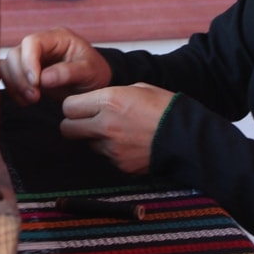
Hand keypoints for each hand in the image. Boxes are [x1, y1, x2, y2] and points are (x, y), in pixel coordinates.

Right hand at [0, 28, 110, 105]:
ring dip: (14, 85)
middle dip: (21, 78)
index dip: (28, 61)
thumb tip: (44, 79)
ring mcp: (29, 58)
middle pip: (15, 54)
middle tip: (35, 97)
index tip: (36, 83)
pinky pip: (7, 76)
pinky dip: (12, 90)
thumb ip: (68, 72)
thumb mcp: (90, 72)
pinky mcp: (24, 72)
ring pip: (7, 65)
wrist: (94, 84)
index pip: (32, 42)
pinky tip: (25, 101)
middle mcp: (39, 45)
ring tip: (31, 100)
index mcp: (56, 38)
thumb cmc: (94, 73)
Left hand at [61, 83, 175, 174]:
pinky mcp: (120, 165)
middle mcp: (105, 125)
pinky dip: (112, 151)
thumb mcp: (138, 88)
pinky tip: (129, 143)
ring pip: (86, 144)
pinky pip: (105, 156)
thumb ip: (111, 95)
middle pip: (67, 129)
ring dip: (94, 138)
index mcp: (109, 101)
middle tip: (85, 121)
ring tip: (116, 131)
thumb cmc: (166, 108)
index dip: (72, 107)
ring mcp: (111, 148)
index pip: (68, 107)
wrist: (186, 137)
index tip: (79, 107)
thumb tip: (96, 101)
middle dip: (73, 125)